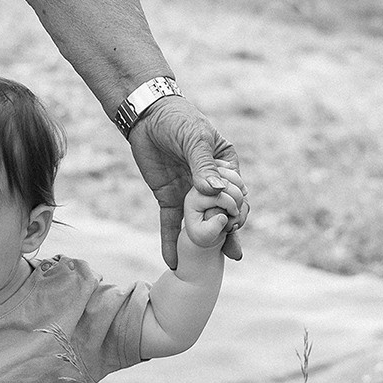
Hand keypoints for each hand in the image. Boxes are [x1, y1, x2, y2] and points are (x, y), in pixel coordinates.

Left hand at [128, 95, 247, 268]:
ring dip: (206, 243)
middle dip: (228, 233)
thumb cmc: (178, 118)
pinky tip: (172, 261)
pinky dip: (170, 240)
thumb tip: (216, 190)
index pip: (236, 192)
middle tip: (232, 254)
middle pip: (221, 211)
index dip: (237, 208)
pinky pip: (171, 222)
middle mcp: (210, 183)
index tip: (236, 222)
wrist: (146, 115)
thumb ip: (203, 164)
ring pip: (200, 222)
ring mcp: (190, 192)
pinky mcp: (169, 197)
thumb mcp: (194, 137)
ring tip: (211, 266)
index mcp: (225, 165)